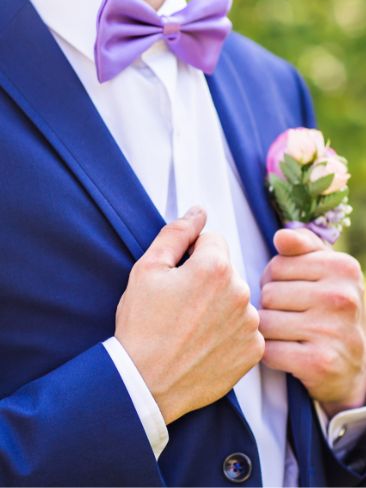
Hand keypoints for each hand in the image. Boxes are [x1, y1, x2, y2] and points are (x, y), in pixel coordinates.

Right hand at [115, 207, 263, 423]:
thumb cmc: (142, 325)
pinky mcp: (253, 351)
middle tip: (180, 306)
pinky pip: (244, 328)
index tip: (177, 278)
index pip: (212, 241)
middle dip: (207, 281)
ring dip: (219, 307)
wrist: (145, 383)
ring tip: (191, 328)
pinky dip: (228, 332)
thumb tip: (198, 211)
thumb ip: (177, 233)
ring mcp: (250, 324)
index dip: (191, 256)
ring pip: (236, 300)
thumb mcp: (147, 269)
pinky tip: (205, 344)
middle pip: (226, 271)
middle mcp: (240, 293)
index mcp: (215, 267)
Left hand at [260, 228, 365, 417]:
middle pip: (268, 293)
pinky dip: (271, 355)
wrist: (353, 367)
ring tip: (290, 335)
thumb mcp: (325, 270)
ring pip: (265, 322)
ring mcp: (332, 330)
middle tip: (291, 317)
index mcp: (343, 268)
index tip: (293, 293)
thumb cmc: (330, 310)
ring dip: (269, 332)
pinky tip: (289, 354)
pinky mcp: (319, 362)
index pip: (277, 265)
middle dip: (271, 307)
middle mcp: (342, 297)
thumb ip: (303, 245)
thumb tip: (281, 237)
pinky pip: (268, 350)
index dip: (275, 281)